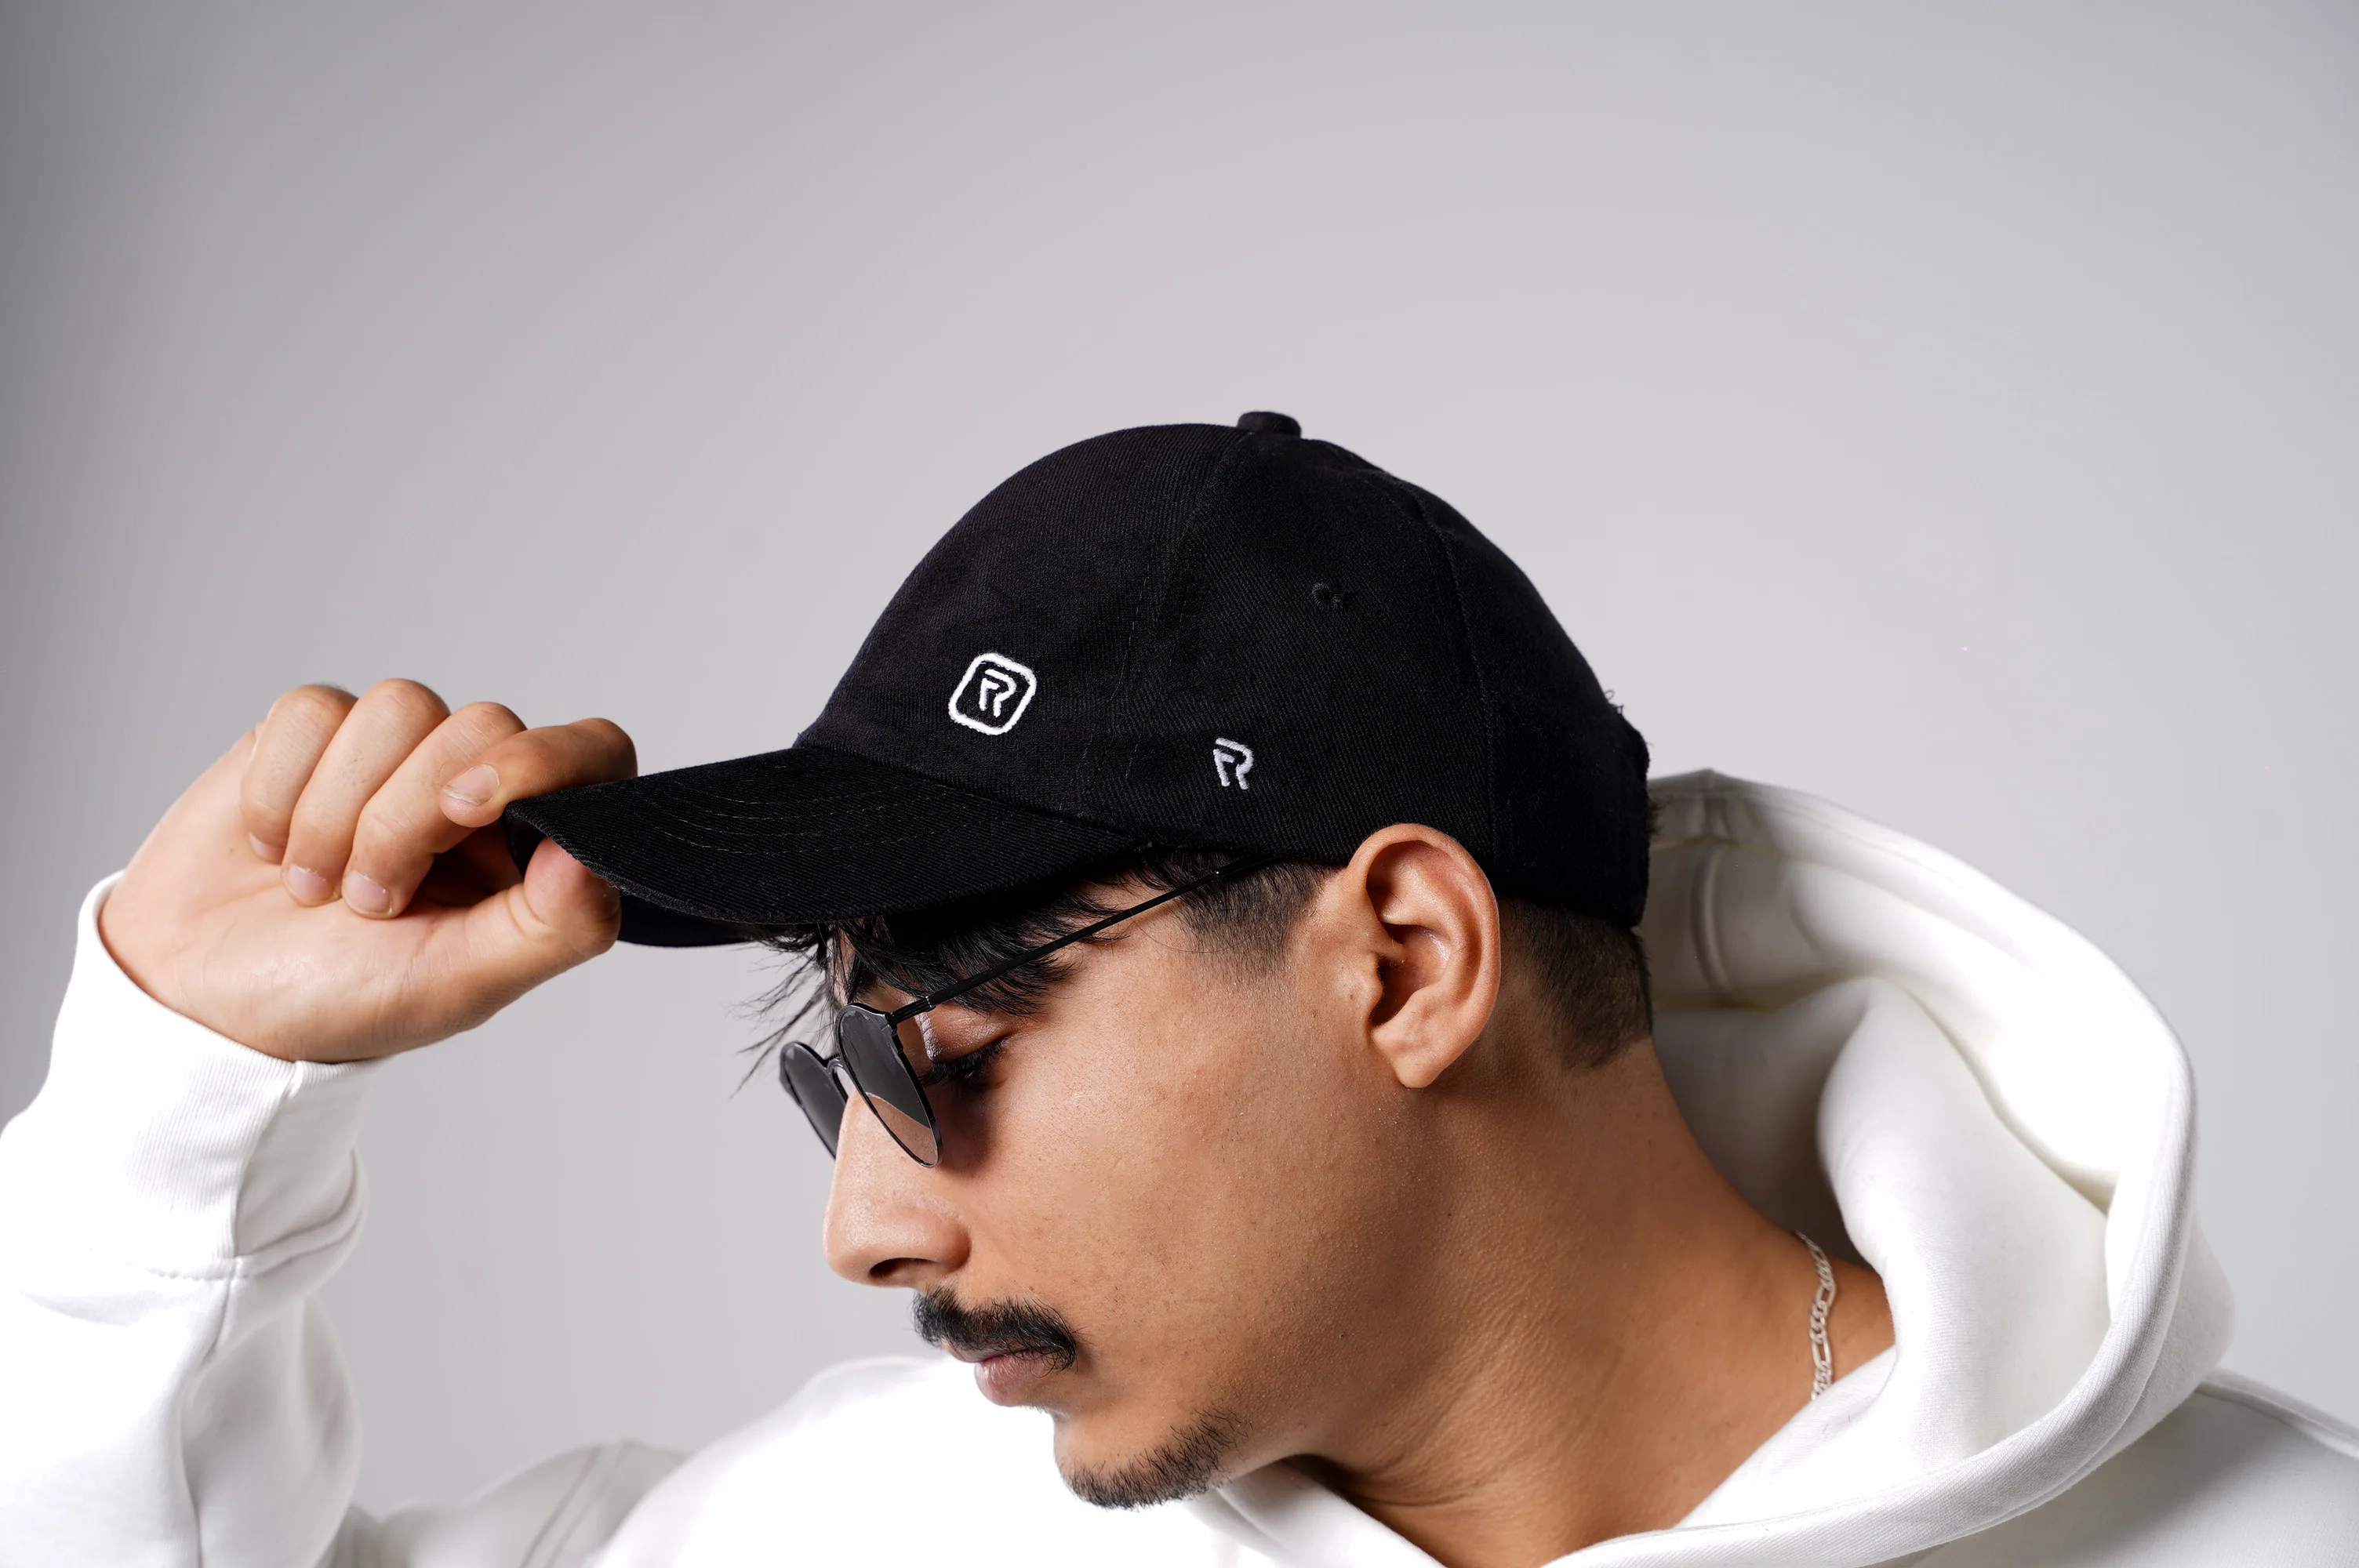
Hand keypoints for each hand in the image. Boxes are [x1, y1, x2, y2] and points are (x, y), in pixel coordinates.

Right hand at [98, 680, 636, 1062]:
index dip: (539, 761)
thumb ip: (553, 926)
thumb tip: (593, 857)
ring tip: (313, 888)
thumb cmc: (345, 997)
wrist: (207, 1002)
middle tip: (369, 903)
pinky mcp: (313, 735)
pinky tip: (271, 846)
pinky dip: (280, 787)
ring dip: (338, 810)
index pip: (593, 751)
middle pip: (481, 726)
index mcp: (533, 842)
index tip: (465, 811)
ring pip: (398, 707)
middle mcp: (477, 785)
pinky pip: (312, 709)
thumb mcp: (461, 983)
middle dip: (406, 819)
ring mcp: (396, 753)